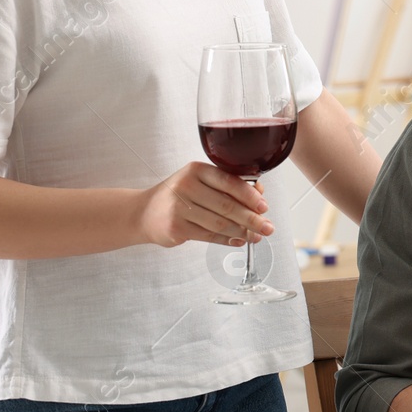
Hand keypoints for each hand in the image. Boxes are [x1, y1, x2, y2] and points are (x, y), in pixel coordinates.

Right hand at [140, 163, 274, 247]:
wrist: (144, 212)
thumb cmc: (178, 195)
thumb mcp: (199, 182)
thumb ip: (227, 186)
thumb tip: (259, 196)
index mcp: (196, 170)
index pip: (228, 181)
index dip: (249, 195)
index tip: (264, 206)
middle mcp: (186, 186)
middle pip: (226, 205)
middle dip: (251, 218)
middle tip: (267, 227)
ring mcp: (179, 207)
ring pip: (219, 223)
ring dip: (242, 232)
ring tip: (257, 236)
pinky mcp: (176, 227)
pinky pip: (209, 235)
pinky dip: (227, 240)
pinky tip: (239, 241)